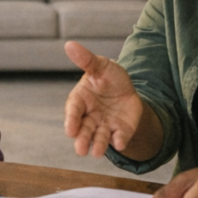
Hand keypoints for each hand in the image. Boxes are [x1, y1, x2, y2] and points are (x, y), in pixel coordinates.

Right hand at [63, 41, 145, 157]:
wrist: (127, 88)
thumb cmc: (108, 76)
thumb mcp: (100, 65)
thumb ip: (86, 60)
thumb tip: (69, 44)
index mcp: (80, 100)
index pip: (73, 111)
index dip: (71, 120)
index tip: (70, 130)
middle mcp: (90, 116)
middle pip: (84, 130)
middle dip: (82, 139)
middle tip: (80, 150)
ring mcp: (104, 125)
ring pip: (99, 138)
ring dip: (98, 145)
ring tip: (97, 153)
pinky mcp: (120, 131)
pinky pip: (119, 137)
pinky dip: (119, 140)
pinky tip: (120, 142)